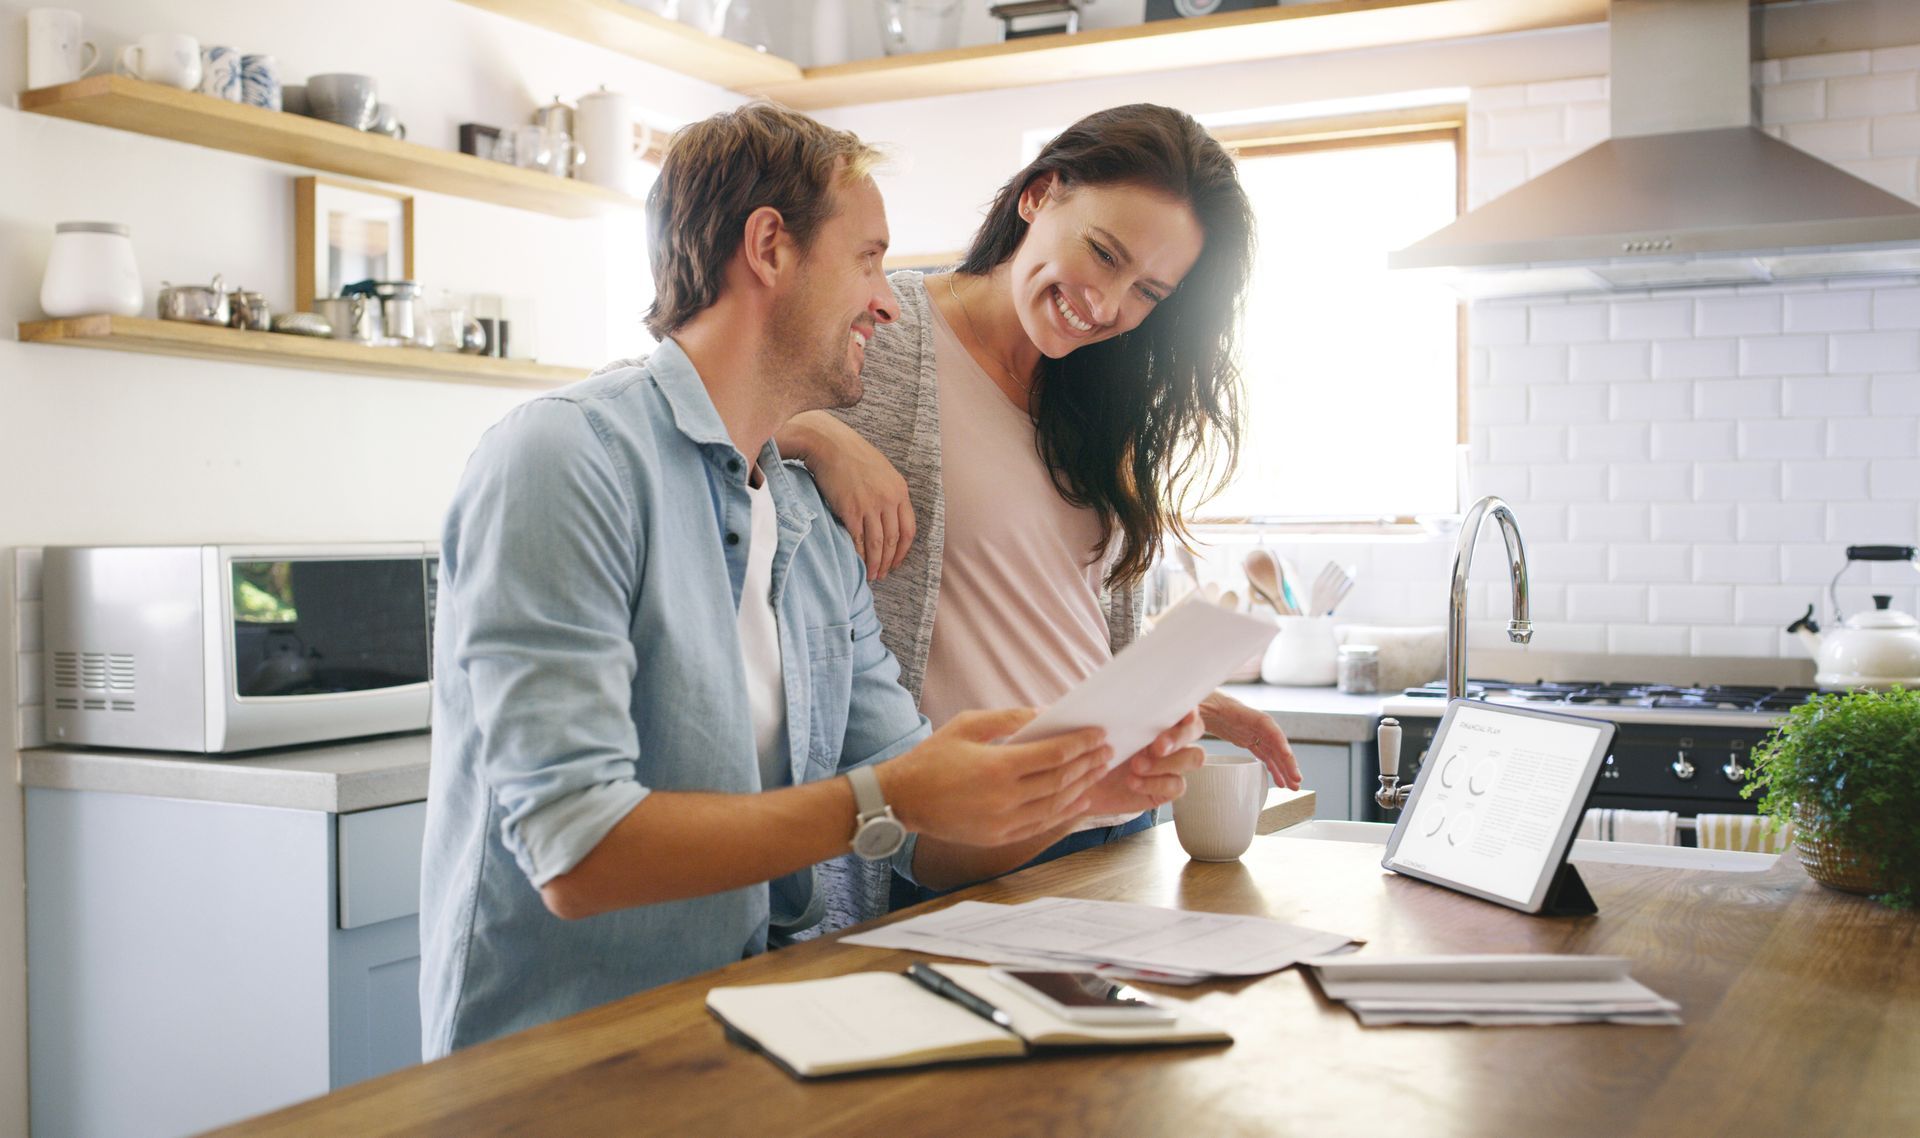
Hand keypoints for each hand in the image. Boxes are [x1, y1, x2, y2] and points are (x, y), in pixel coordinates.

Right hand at [783, 411, 915, 580]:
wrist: (828, 444)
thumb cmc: (852, 455)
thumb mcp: (882, 471)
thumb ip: (889, 493)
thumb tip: (888, 518)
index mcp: (900, 490)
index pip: (909, 529)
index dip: (903, 550)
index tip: (896, 561)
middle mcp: (889, 499)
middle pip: (894, 540)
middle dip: (889, 561)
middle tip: (883, 574)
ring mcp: (870, 505)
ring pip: (878, 543)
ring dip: (875, 563)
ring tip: (872, 575)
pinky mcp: (851, 510)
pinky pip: (859, 539)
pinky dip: (860, 555)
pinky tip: (858, 563)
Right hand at [877, 708, 1110, 846]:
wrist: (903, 799)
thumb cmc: (933, 757)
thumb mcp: (968, 725)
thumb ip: (1010, 719)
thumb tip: (1047, 714)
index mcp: (997, 766)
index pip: (1053, 754)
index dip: (1080, 744)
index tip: (1098, 733)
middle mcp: (1004, 798)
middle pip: (1060, 780)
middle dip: (1087, 763)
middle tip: (1106, 750)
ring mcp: (1003, 821)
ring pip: (1056, 804)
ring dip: (1082, 786)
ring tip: (1098, 771)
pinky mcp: (1000, 836)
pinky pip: (1042, 824)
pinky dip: (1065, 812)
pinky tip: (1078, 799)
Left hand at [1077, 709, 1206, 817]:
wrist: (1080, 782)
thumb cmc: (1090, 747)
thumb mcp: (1095, 724)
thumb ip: (1106, 705)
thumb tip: (1104, 683)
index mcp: (1157, 717)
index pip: (1185, 705)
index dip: (1189, 709)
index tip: (1180, 714)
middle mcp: (1170, 737)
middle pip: (1196, 730)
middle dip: (1179, 737)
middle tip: (1156, 746)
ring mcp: (1171, 763)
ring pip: (1194, 757)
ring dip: (1168, 762)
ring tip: (1137, 766)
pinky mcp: (1166, 788)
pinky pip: (1177, 785)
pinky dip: (1155, 783)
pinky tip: (1133, 782)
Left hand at [1199, 691, 1300, 788]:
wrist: (1190, 696)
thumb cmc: (1191, 698)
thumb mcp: (1191, 704)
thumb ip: (1191, 711)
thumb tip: (1191, 715)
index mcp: (1237, 711)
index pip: (1265, 724)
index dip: (1278, 739)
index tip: (1287, 755)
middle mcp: (1248, 720)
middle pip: (1274, 740)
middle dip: (1287, 760)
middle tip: (1296, 780)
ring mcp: (1247, 729)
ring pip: (1272, 749)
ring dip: (1284, 768)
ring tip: (1293, 787)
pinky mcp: (1243, 736)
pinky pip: (1262, 753)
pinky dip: (1271, 766)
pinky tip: (1278, 781)